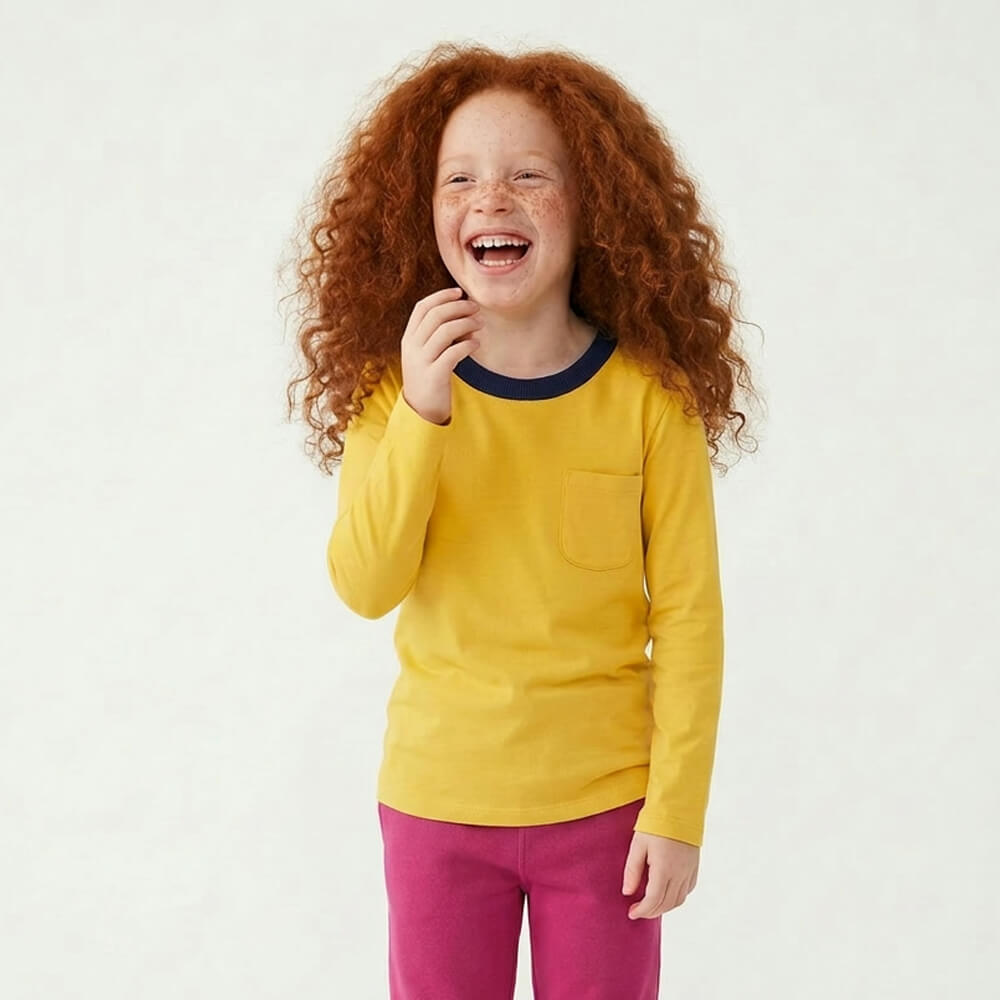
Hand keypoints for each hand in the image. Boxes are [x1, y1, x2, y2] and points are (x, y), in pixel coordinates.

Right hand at [400, 286, 482, 424]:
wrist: (421, 411)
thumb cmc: (430, 378)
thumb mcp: (427, 354)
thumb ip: (439, 335)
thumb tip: (466, 316)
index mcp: (409, 338)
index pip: (422, 307)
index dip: (441, 296)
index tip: (459, 292)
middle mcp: (412, 347)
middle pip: (435, 315)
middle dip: (459, 307)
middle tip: (476, 308)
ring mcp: (422, 361)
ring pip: (445, 331)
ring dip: (466, 323)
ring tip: (480, 324)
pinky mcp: (434, 375)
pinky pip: (453, 352)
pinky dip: (467, 345)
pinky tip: (476, 345)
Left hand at [622, 830, 698, 918]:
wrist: (678, 807)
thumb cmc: (655, 823)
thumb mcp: (638, 844)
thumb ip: (632, 870)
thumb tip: (627, 892)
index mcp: (664, 869)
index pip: (654, 900)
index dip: (642, 911)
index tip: (631, 913)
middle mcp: (679, 873)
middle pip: (666, 904)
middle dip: (651, 912)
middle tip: (638, 911)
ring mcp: (689, 870)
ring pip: (679, 900)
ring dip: (664, 907)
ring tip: (650, 905)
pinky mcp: (694, 866)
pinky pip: (687, 889)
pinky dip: (677, 897)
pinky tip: (667, 894)